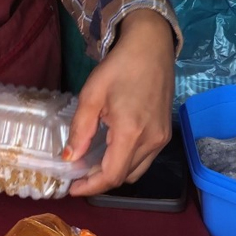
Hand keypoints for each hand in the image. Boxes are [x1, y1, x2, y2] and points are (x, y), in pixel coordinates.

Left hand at [63, 9, 174, 196]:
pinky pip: (145, 159)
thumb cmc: (119, 67)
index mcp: (131, 132)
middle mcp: (151, 141)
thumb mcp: (91, 95)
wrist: (151, 47)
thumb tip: (69, 158)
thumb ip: (80, 130)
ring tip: (91, 162)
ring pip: (136, 170)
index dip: (90, 187)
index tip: (72, 188)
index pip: (111, 176)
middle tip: (77, 173)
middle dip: (99, 180)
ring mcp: (162, 138)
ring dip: (114, 172)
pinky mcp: (165, 132)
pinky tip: (111, 149)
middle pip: (124, 176)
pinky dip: (127, 161)